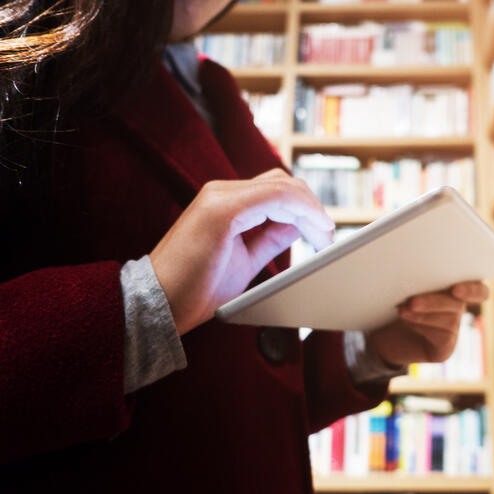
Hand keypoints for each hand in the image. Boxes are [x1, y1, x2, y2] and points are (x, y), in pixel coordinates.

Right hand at [150, 169, 333, 334]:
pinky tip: (315, 228)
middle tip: (329, 237)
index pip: (276, 191)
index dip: (306, 208)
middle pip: (283, 182)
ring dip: (312, 209)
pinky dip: (302, 209)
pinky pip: (275, 197)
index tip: (325, 234)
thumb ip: (271, 238)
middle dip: (313, 207)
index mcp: (225, 202)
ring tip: (326, 237)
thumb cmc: (197, 288)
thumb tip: (299, 226)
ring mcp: (220, 197)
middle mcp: (222, 192)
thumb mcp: (246, 259)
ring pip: (283, 186)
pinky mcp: (222, 210)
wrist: (160, 305)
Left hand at [367, 281, 488, 366]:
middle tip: (412, 302)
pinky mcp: (445, 348)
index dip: (473, 290)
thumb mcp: (411, 288)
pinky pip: (442, 336)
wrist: (383, 333)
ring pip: (450, 321)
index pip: (479, 291)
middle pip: (459, 304)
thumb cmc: (398, 302)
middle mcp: (458, 310)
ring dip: (423, 314)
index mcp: (455, 290)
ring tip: (401, 310)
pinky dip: (422, 326)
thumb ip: (421, 281)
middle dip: (434, 302)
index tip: (456, 289)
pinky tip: (406, 320)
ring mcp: (453, 330)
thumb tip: (418, 274)